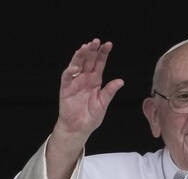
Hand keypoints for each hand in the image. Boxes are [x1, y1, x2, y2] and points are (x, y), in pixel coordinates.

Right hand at [46, 39, 124, 178]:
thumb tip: (121, 81)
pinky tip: (75, 65)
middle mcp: (85, 78)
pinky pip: (67, 77)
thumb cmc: (91, 117)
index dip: (103, 54)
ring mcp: (75, 82)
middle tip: (96, 41)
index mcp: (95, 81)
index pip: (100, 63)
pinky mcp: (66, 88)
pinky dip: (70, 71)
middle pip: (88, 60)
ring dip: (80, 55)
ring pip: (77, 64)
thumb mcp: (103, 104)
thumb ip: (110, 92)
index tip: (108, 44)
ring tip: (85, 47)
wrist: (79, 128)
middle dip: (92, 50)